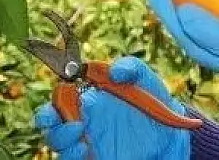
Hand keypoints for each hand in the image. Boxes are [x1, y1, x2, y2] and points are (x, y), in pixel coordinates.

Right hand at [32, 57, 190, 159]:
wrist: (170, 133)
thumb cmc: (153, 102)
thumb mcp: (144, 78)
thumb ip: (130, 67)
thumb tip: (113, 71)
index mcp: (86, 98)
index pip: (58, 100)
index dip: (53, 98)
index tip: (59, 97)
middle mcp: (82, 120)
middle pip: (50, 123)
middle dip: (47, 120)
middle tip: (63, 119)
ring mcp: (88, 141)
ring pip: (58, 144)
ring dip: (61, 139)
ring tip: (79, 135)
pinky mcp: (96, 157)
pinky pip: (73, 159)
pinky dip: (72, 155)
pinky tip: (85, 150)